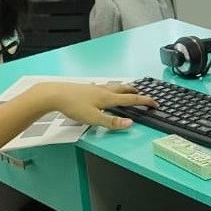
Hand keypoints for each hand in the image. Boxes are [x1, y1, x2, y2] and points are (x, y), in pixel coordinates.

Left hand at [34, 81, 157, 129]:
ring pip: (114, 87)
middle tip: (142, 96)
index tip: (155, 104)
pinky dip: (111, 89)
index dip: (145, 102)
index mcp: (109, 98)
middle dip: (136, 93)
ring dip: (124, 89)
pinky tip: (104, 92)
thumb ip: (112, 122)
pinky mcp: (87, 89)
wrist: (55, 95)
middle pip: (125, 89)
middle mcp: (104, 91)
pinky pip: (104, 87)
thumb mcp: (94, 118)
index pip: (132, 99)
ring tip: (127, 91)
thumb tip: (130, 123)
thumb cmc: (74, 106)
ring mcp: (95, 88)